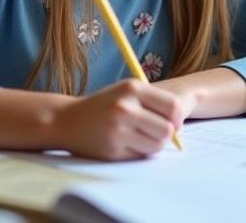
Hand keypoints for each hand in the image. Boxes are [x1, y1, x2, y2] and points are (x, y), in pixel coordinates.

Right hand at [52, 79, 196, 159]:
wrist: (67, 120)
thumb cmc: (104, 105)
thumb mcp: (126, 91)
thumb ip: (154, 102)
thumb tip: (179, 124)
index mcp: (133, 88)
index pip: (172, 106)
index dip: (178, 119)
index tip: (173, 123)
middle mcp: (125, 108)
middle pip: (167, 130)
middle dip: (166, 135)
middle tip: (156, 133)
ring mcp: (118, 130)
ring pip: (156, 146)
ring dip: (153, 145)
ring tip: (141, 138)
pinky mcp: (112, 150)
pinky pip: (140, 156)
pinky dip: (138, 153)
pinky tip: (126, 144)